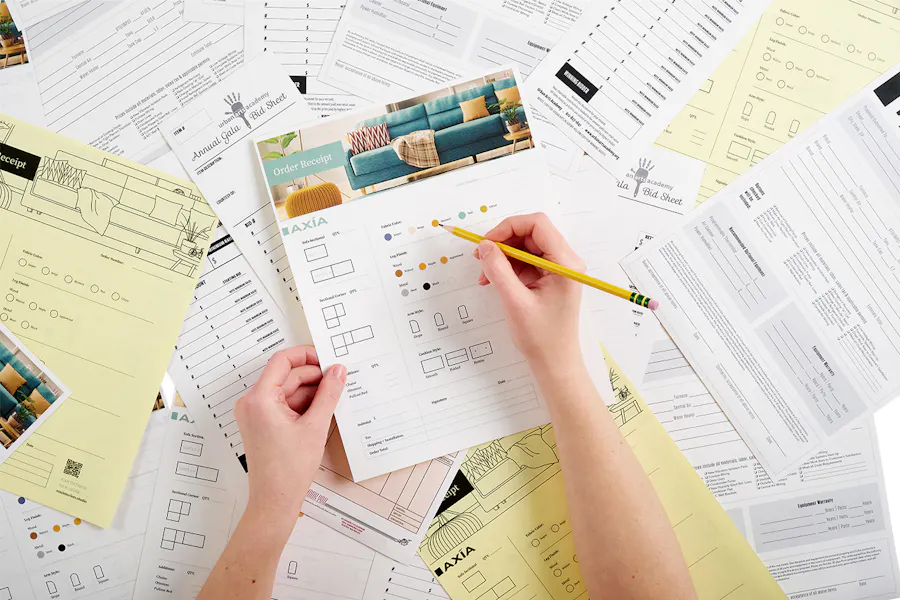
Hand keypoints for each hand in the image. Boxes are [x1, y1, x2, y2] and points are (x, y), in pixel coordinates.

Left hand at [234, 346, 345, 524]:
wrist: (274, 501)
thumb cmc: (288, 470)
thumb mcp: (315, 426)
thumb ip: (328, 394)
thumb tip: (338, 371)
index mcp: (259, 399)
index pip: (282, 361)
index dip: (306, 355)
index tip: (327, 359)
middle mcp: (252, 402)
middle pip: (286, 376)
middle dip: (313, 377)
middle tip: (338, 380)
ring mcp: (256, 413)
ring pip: (287, 390)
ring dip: (310, 392)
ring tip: (333, 399)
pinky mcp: (262, 423)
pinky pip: (284, 403)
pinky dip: (302, 404)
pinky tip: (322, 410)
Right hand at [475, 213, 584, 370]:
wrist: (554, 361)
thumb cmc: (542, 337)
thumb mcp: (515, 302)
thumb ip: (498, 270)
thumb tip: (484, 246)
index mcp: (565, 263)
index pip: (537, 224)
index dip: (508, 227)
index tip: (487, 242)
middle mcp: (565, 261)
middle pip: (530, 233)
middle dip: (503, 241)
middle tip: (480, 256)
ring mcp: (558, 268)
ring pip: (525, 246)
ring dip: (502, 256)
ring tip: (484, 274)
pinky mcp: (549, 277)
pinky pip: (525, 260)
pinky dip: (507, 266)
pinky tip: (493, 280)